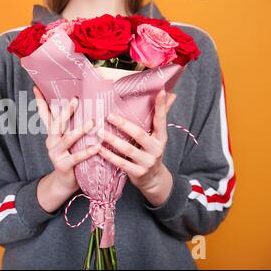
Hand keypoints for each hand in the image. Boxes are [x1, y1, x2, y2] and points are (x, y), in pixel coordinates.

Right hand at [33, 86, 100, 212]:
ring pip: (67, 139)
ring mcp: (56, 153)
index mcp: (52, 134)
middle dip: (65, 111)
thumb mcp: (67, 140)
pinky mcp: (63, 165)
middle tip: (75, 100)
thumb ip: (70, 126)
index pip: (45, 115)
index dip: (40, 101)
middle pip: (56, 124)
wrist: (64, 183)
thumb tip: (78, 107)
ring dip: (80, 130)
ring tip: (92, 122)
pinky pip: (76, 157)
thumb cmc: (70, 157)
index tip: (36, 87)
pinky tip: (97, 147)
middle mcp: (51, 142)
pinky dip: (87, 152)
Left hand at [97, 90, 176, 206]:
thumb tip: (171, 94)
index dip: (161, 106)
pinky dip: (109, 156)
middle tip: (108, 115)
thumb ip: (161, 116)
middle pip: (140, 134)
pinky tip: (99, 149)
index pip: (161, 119)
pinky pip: (121, 163)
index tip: (160, 91)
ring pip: (128, 150)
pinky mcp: (138, 173)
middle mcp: (156, 149)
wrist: (153, 179)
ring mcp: (147, 162)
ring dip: (113, 140)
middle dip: (124, 124)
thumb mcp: (157, 136)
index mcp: (161, 137)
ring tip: (99, 132)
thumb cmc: (151, 151)